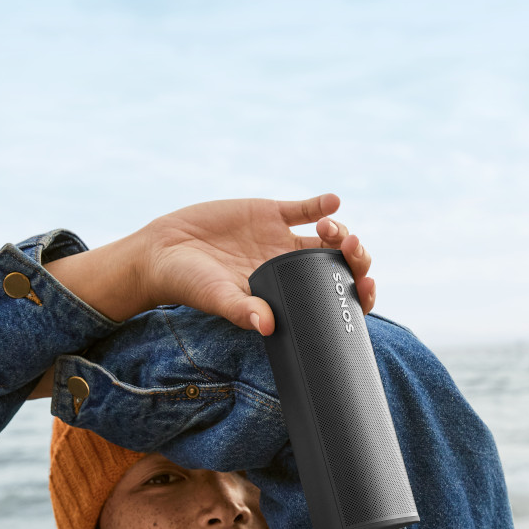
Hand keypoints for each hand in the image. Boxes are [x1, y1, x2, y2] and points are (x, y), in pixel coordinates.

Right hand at [137, 193, 375, 336]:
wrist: (162, 252)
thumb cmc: (189, 285)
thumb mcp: (216, 297)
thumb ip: (242, 310)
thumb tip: (267, 327)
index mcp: (286, 293)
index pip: (332, 298)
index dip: (356, 294)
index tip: (366, 286)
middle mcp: (290, 268)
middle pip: (338, 264)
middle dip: (356, 258)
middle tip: (353, 249)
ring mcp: (281, 240)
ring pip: (327, 236)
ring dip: (340, 231)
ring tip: (329, 228)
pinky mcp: (269, 214)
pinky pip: (304, 209)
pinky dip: (321, 205)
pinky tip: (331, 201)